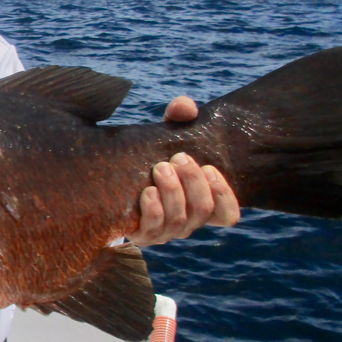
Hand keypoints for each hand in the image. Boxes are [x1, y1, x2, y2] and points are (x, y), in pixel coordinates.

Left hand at [128, 96, 240, 246]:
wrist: (113, 178)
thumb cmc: (151, 156)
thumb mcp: (168, 134)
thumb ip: (179, 116)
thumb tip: (184, 107)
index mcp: (200, 202)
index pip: (228, 214)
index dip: (225, 195)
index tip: (210, 168)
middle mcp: (187, 220)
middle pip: (203, 210)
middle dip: (193, 182)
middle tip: (178, 158)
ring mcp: (165, 231)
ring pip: (180, 221)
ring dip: (173, 192)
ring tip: (160, 168)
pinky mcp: (142, 234)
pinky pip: (154, 229)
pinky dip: (154, 210)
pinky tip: (147, 191)